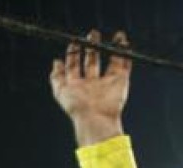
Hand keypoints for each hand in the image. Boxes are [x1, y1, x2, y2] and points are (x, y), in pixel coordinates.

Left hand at [51, 30, 129, 145]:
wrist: (96, 118)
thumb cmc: (77, 106)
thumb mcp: (60, 91)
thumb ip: (56, 77)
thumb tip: (56, 62)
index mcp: (77, 85)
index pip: (74, 66)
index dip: (73, 54)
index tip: (74, 41)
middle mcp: (92, 83)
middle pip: (92, 61)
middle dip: (92, 47)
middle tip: (92, 33)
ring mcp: (107, 82)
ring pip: (112, 61)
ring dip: (114, 48)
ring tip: (117, 35)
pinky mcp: (120, 82)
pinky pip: (125, 66)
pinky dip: (126, 55)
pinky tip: (124, 43)